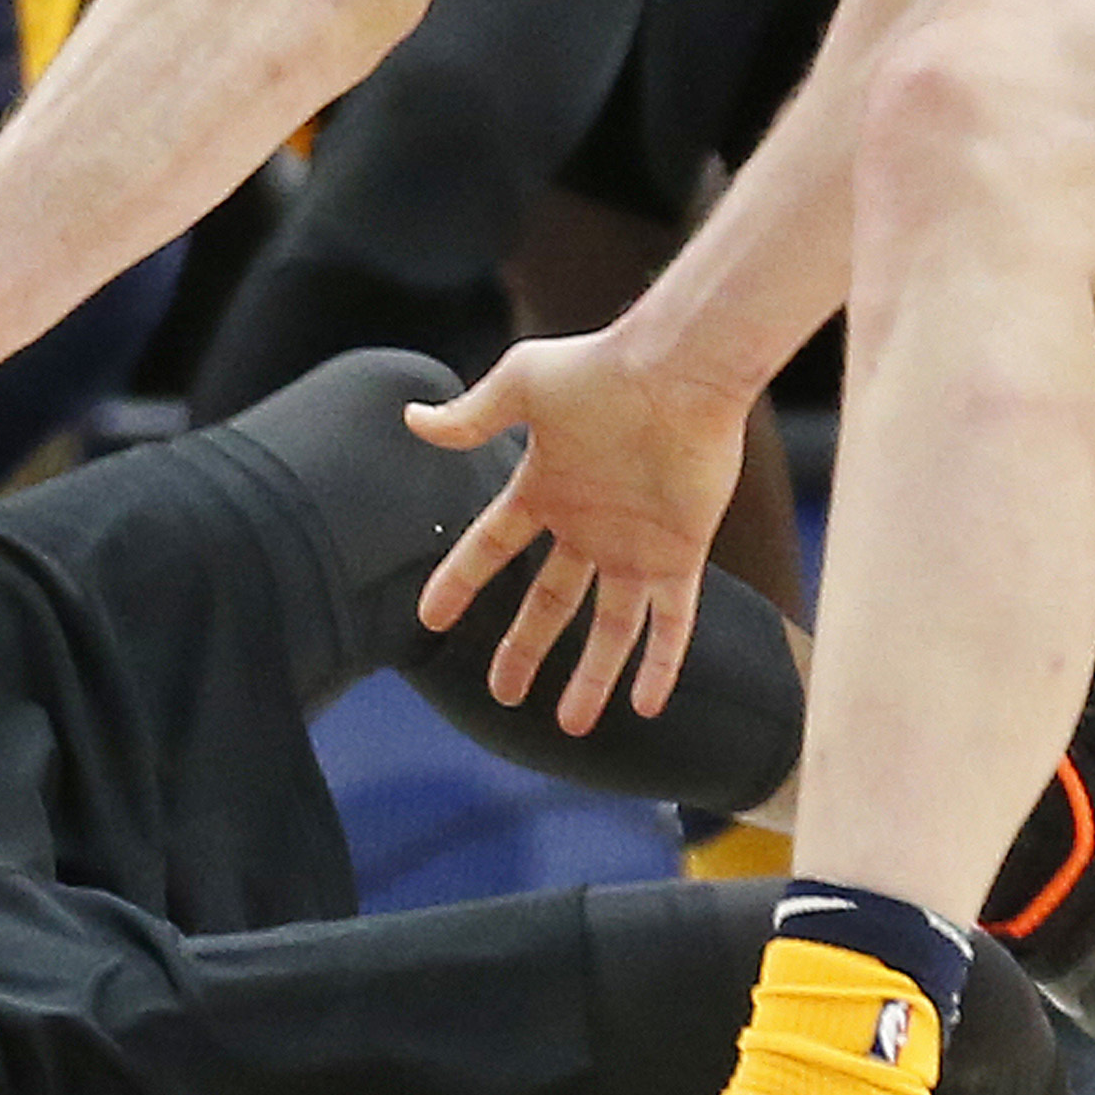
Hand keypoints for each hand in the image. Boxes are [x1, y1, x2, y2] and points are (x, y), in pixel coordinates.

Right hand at [404, 332, 755, 736]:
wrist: (678, 370)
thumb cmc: (600, 369)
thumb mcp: (522, 386)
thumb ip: (473, 416)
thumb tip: (413, 421)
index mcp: (545, 487)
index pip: (491, 546)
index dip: (460, 581)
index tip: (430, 618)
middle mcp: (588, 525)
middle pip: (550, 602)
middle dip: (526, 647)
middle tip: (502, 693)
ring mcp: (636, 544)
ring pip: (611, 627)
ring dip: (594, 676)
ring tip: (569, 724)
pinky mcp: (681, 553)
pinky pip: (671, 622)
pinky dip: (660, 663)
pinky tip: (645, 704)